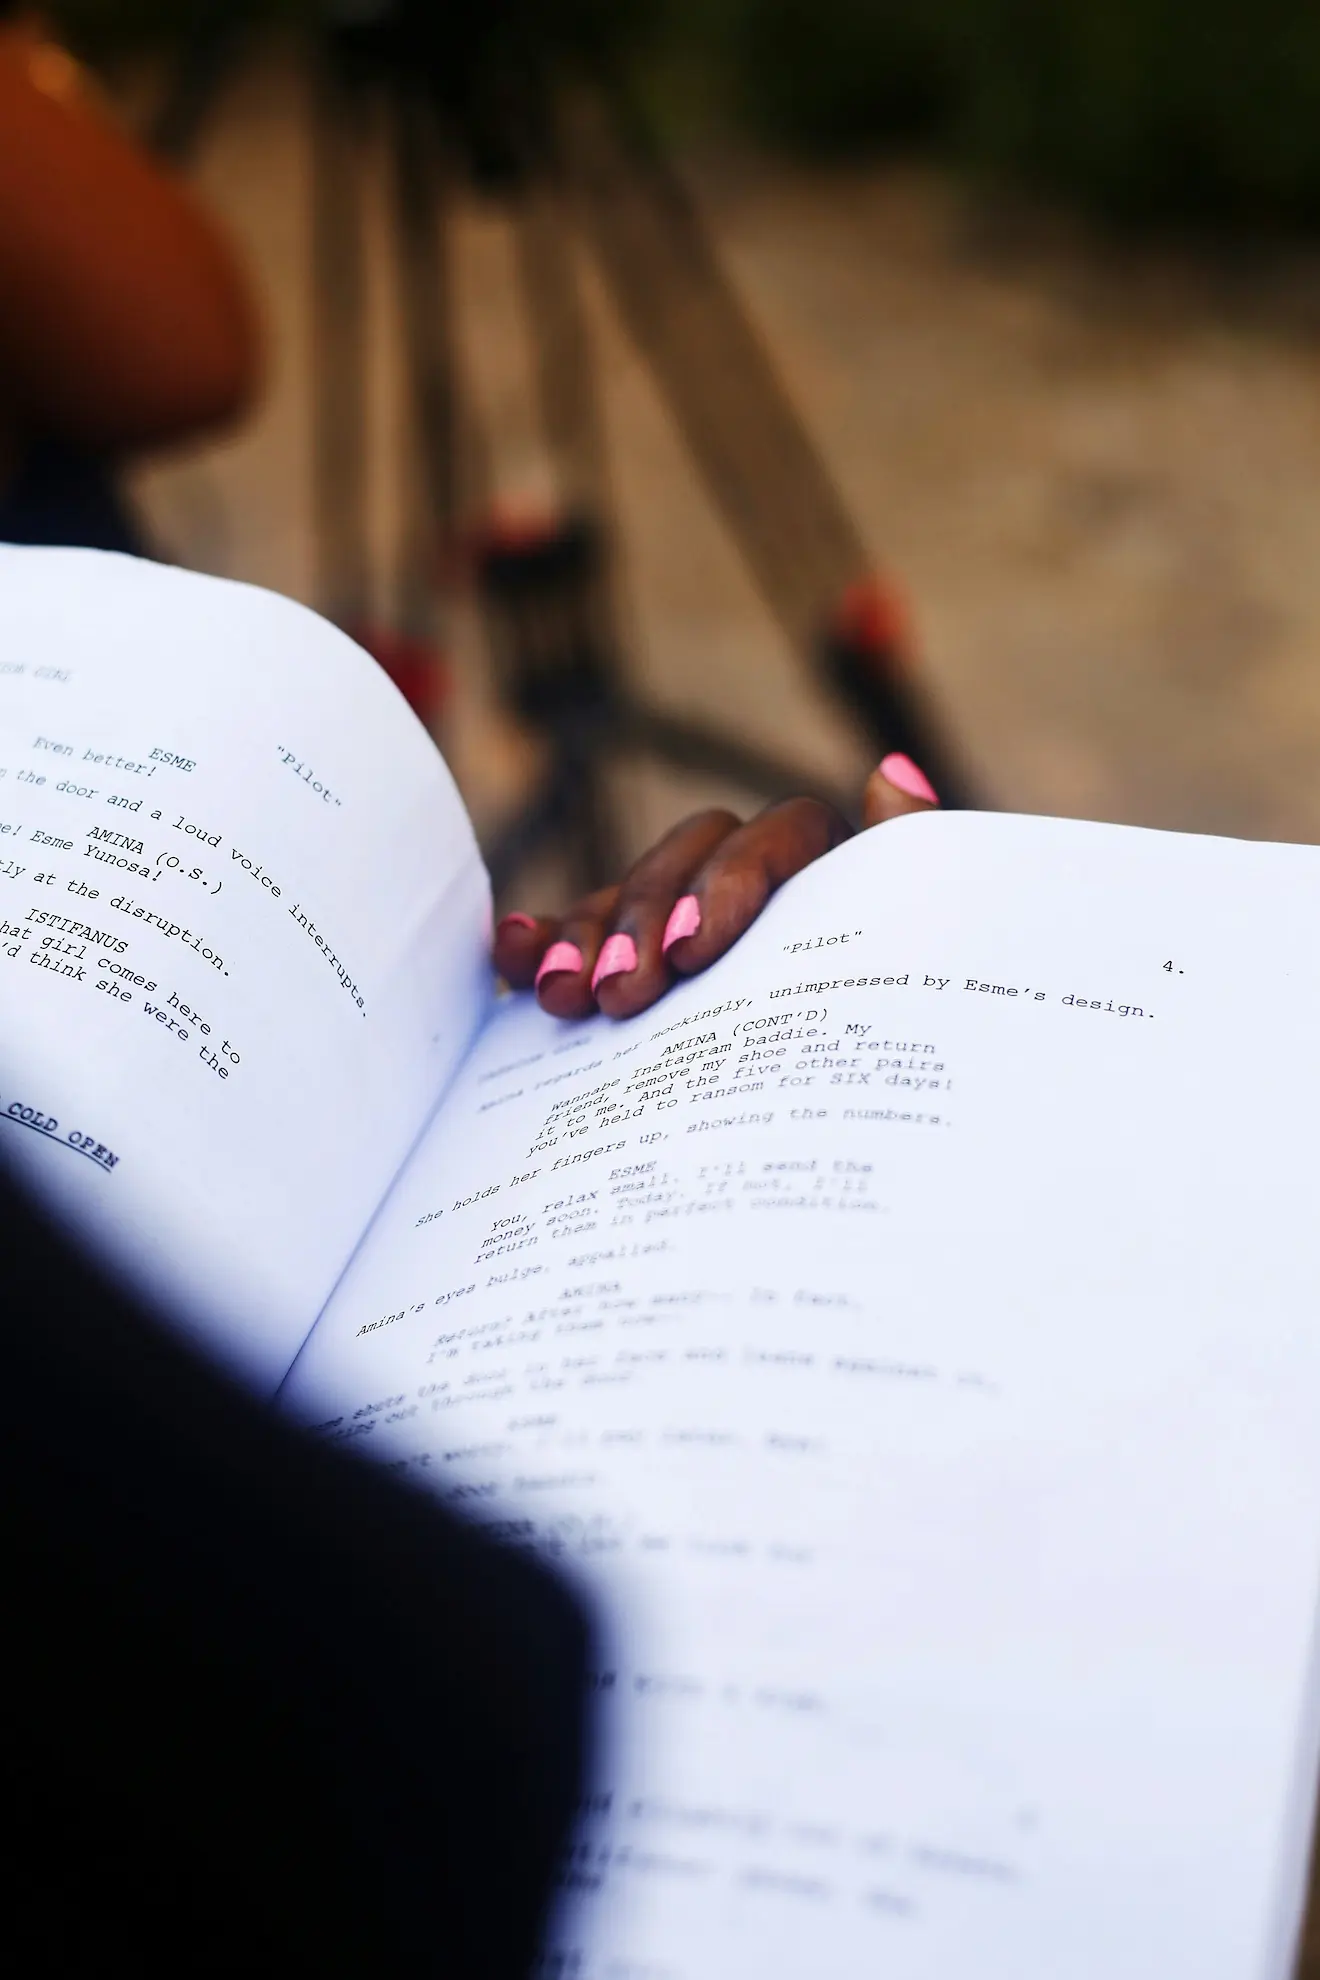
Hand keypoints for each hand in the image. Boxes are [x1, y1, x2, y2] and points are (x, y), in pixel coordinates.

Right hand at [492, 751, 938, 1019]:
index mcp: (844, 880)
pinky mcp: (631, 965)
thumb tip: (896, 775)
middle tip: (620, 997)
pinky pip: (575, 932)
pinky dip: (538, 939)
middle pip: (691, 857)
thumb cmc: (910, 1056)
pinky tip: (507, 955)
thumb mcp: (921, 972)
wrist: (880, 1161)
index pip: (784, 834)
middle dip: (646, 919)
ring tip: (561, 1000)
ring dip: (588, 935)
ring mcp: (691, 924)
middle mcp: (765, 888)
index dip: (734, 880)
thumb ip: (913, 881)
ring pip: (629, 893)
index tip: (694, 952)